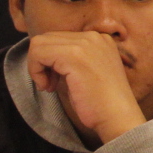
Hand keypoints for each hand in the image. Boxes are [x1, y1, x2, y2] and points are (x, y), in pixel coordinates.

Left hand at [26, 30, 144, 143]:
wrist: (117, 116)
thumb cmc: (101, 102)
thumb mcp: (88, 71)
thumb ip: (72, 58)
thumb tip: (44, 54)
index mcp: (100, 39)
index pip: (60, 37)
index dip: (51, 59)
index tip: (56, 80)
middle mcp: (94, 36)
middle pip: (47, 38)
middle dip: (41, 61)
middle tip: (50, 84)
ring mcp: (85, 43)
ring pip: (39, 43)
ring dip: (36, 66)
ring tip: (49, 85)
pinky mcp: (74, 55)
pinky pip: (38, 53)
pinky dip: (35, 71)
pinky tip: (48, 87)